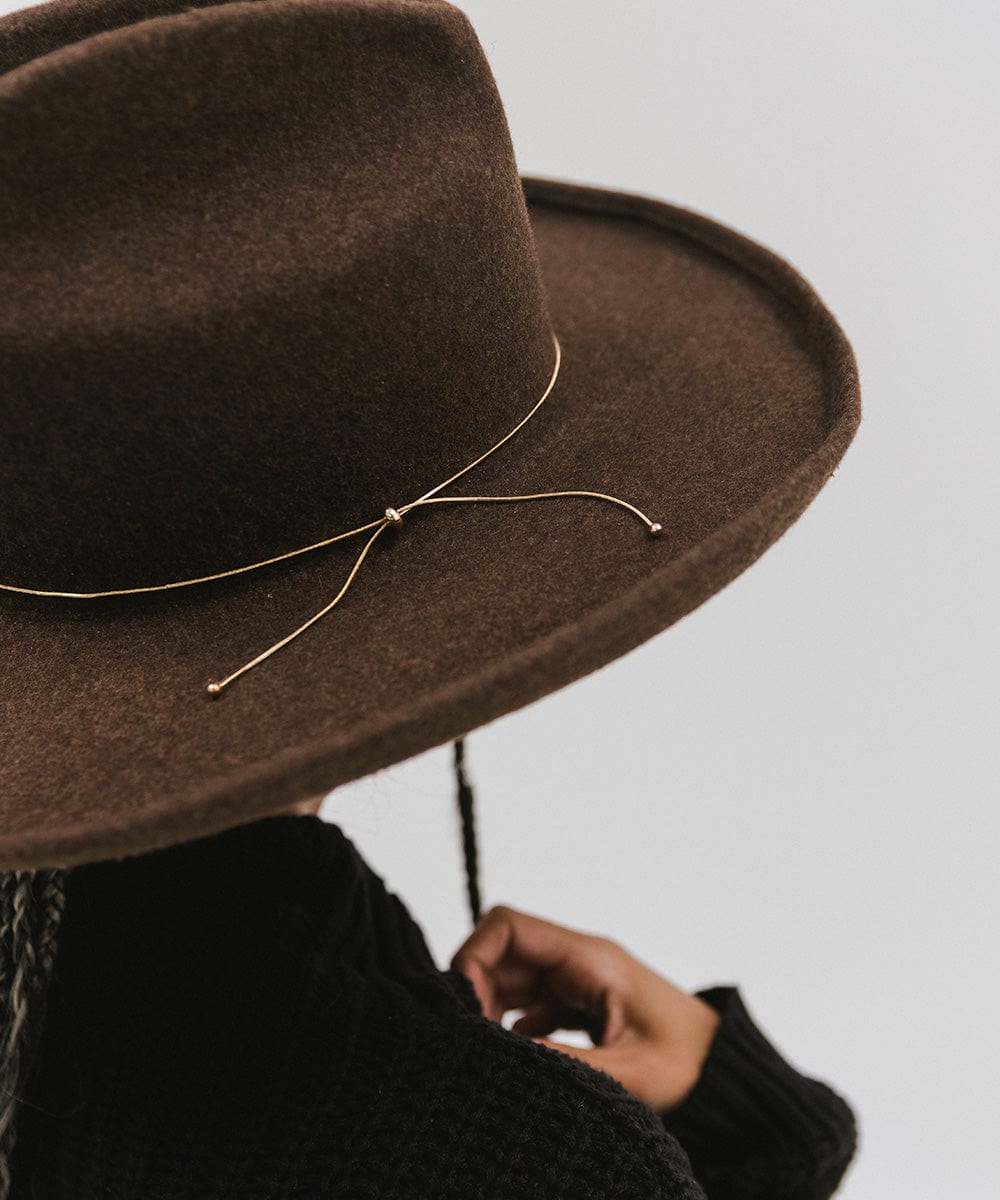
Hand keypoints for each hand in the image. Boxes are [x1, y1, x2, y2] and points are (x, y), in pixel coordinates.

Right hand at [450, 904, 721, 1114]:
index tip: (465, 1006)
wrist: (725, 1073)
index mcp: (589, 959)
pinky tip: (516, 1060)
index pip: (508, 926)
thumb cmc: (689, 1065)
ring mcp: (578, 981)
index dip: (474, 956)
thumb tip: (500, 1056)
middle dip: (477, 990)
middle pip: (502, 952)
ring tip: (491, 1052)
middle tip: (474, 1040)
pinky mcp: (580, 1005)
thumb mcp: (626, 1073)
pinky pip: (529, 1003)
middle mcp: (578, 961)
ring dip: (492, 1010)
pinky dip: (512, 1027)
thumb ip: (562, 1062)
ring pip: (512, 978)